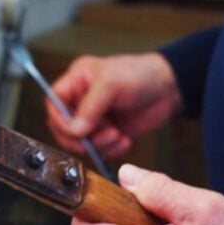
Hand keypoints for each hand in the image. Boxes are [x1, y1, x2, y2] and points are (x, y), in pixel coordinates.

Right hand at [47, 53, 181, 159]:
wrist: (170, 88)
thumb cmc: (140, 74)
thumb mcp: (112, 84)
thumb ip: (90, 107)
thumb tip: (74, 130)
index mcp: (76, 81)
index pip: (54, 102)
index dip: (59, 118)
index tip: (74, 129)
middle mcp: (82, 100)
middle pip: (64, 126)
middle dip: (80, 136)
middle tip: (98, 137)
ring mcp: (96, 118)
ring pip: (82, 141)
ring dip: (99, 144)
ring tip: (117, 135)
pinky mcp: (109, 132)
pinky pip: (101, 149)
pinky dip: (112, 150)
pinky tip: (126, 140)